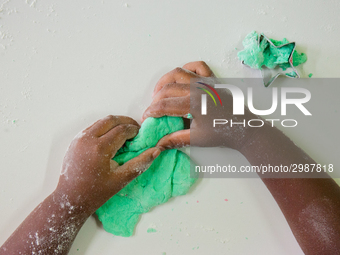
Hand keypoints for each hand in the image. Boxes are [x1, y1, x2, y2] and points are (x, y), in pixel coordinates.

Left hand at [56, 115, 160, 215]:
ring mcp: (79, 139)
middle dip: (125, 122)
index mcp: (100, 148)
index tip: (141, 135)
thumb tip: (156, 151)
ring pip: (101, 121)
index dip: (134, 130)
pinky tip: (110, 138)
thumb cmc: (96, 192)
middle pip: (111, 120)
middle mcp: (88, 139)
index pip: (122, 130)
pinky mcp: (75, 141)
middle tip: (135, 130)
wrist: (70, 198)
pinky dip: (104, 128)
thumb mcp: (121, 180)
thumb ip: (140, 164)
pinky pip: (92, 127)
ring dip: (114, 124)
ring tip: (124, 133)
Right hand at [142, 61, 256, 150]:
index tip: (145, 118)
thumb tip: (158, 144)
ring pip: (177, 73)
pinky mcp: (212, 80)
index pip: (164, 105)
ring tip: (159, 92)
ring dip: (165, 81)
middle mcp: (197, 89)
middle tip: (152, 110)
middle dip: (155, 99)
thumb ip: (175, 139)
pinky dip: (186, 68)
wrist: (245, 128)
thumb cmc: (222, 133)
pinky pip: (198, 66)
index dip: (151, 112)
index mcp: (193, 104)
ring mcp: (205, 82)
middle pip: (167, 88)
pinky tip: (181, 78)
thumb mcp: (197, 139)